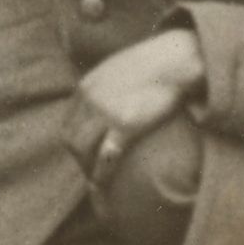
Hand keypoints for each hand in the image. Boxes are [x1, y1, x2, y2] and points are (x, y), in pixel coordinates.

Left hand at [64, 28, 205, 182]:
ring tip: (96, 181)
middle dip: (78, 158)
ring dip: (86, 168)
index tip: (85, 153)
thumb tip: (110, 99)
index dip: (75, 141)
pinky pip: (106, 156)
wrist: (174, 60)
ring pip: (82, 149)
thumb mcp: (118, 69)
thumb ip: (107, 85)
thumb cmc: (154, 64)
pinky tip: (103, 184)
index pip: (69, 121)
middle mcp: (89, 100)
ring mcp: (105, 113)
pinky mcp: (125, 125)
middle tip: (90, 171)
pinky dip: (101, 174)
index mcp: (86, 87)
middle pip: (71, 138)